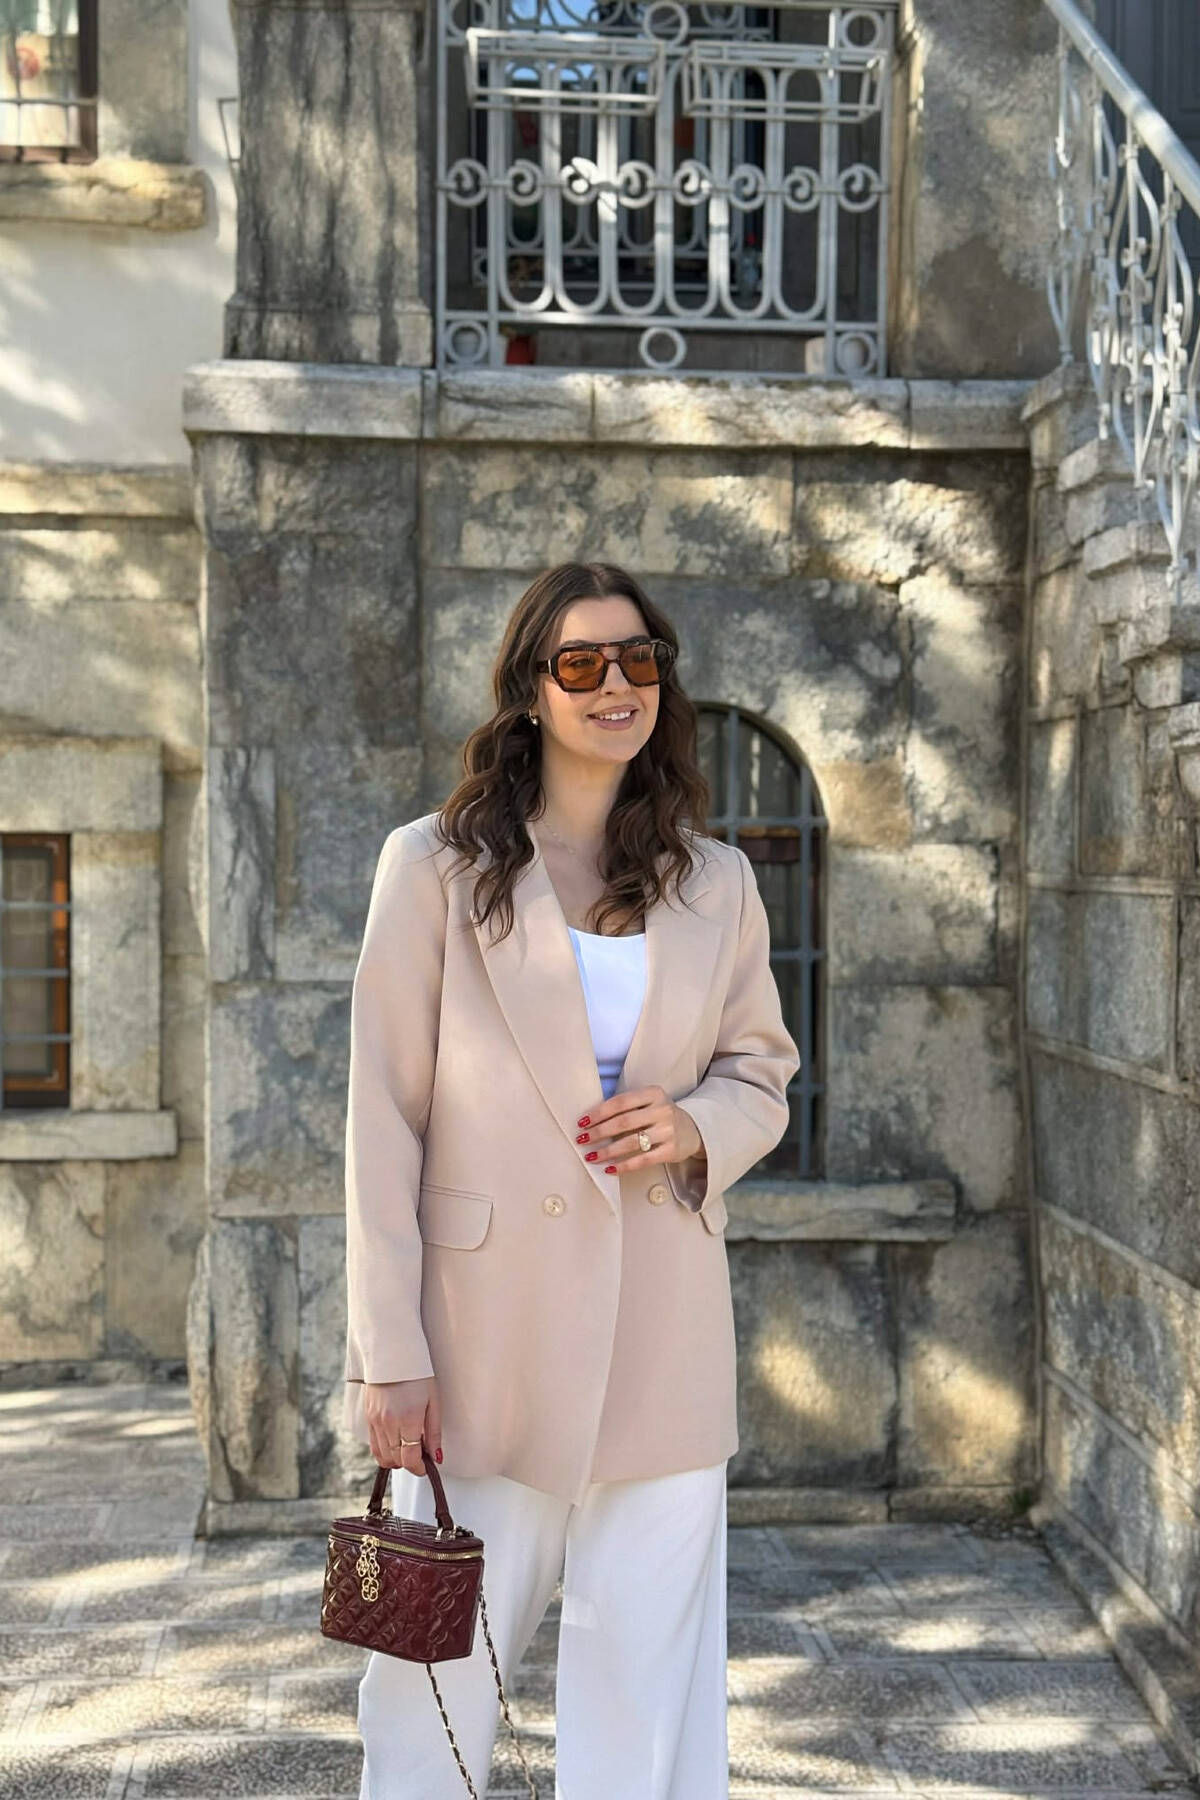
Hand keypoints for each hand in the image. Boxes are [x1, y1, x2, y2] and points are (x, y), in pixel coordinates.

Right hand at [364, 1376, 441, 1474]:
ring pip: (383, 1456)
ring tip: (408, 1449)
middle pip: (396, 1459)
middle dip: (409, 1463)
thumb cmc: (417, 1374)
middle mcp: (389, 1423)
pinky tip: (395, 1443)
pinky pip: (374, 1445)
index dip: (418, 1468)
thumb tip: (437, 1457)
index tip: (425, 1468)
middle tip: (420, 1456)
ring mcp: (376, 1421)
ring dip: (396, 1459)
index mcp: (409, 1419)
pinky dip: (384, 1451)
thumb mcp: (434, 1401)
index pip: (410, 1458)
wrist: (392, 1355)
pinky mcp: (368, 1417)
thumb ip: (434, 1432)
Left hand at [576, 1085, 705, 1173]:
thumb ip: (627, 1107)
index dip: (599, 1113)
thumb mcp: (649, 1103)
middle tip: (582, 1139)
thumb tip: (592, 1121)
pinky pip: (642, 1160)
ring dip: (607, 1151)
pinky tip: (609, 1168)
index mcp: (654, 1093)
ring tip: (592, 1156)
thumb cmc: (661, 1116)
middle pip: (624, 1122)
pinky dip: (624, 1166)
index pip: (621, 1102)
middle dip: (599, 1132)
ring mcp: (668, 1131)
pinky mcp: (671, 1151)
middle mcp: (662, 1110)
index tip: (582, 1122)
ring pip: (631, 1142)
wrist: (694, 1130)